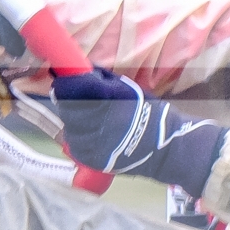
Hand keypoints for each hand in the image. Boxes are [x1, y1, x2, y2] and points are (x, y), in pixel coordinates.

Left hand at [52, 69, 225, 196]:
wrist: (164, 146)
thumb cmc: (148, 113)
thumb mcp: (127, 89)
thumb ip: (103, 80)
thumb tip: (82, 69)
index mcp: (102, 104)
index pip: (70, 90)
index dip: (66, 83)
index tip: (65, 79)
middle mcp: (92, 126)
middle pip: (67, 110)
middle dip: (69, 102)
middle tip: (78, 98)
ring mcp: (90, 146)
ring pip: (69, 129)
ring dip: (74, 121)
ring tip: (89, 119)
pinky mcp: (90, 160)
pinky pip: (76, 145)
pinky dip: (80, 137)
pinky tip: (93, 134)